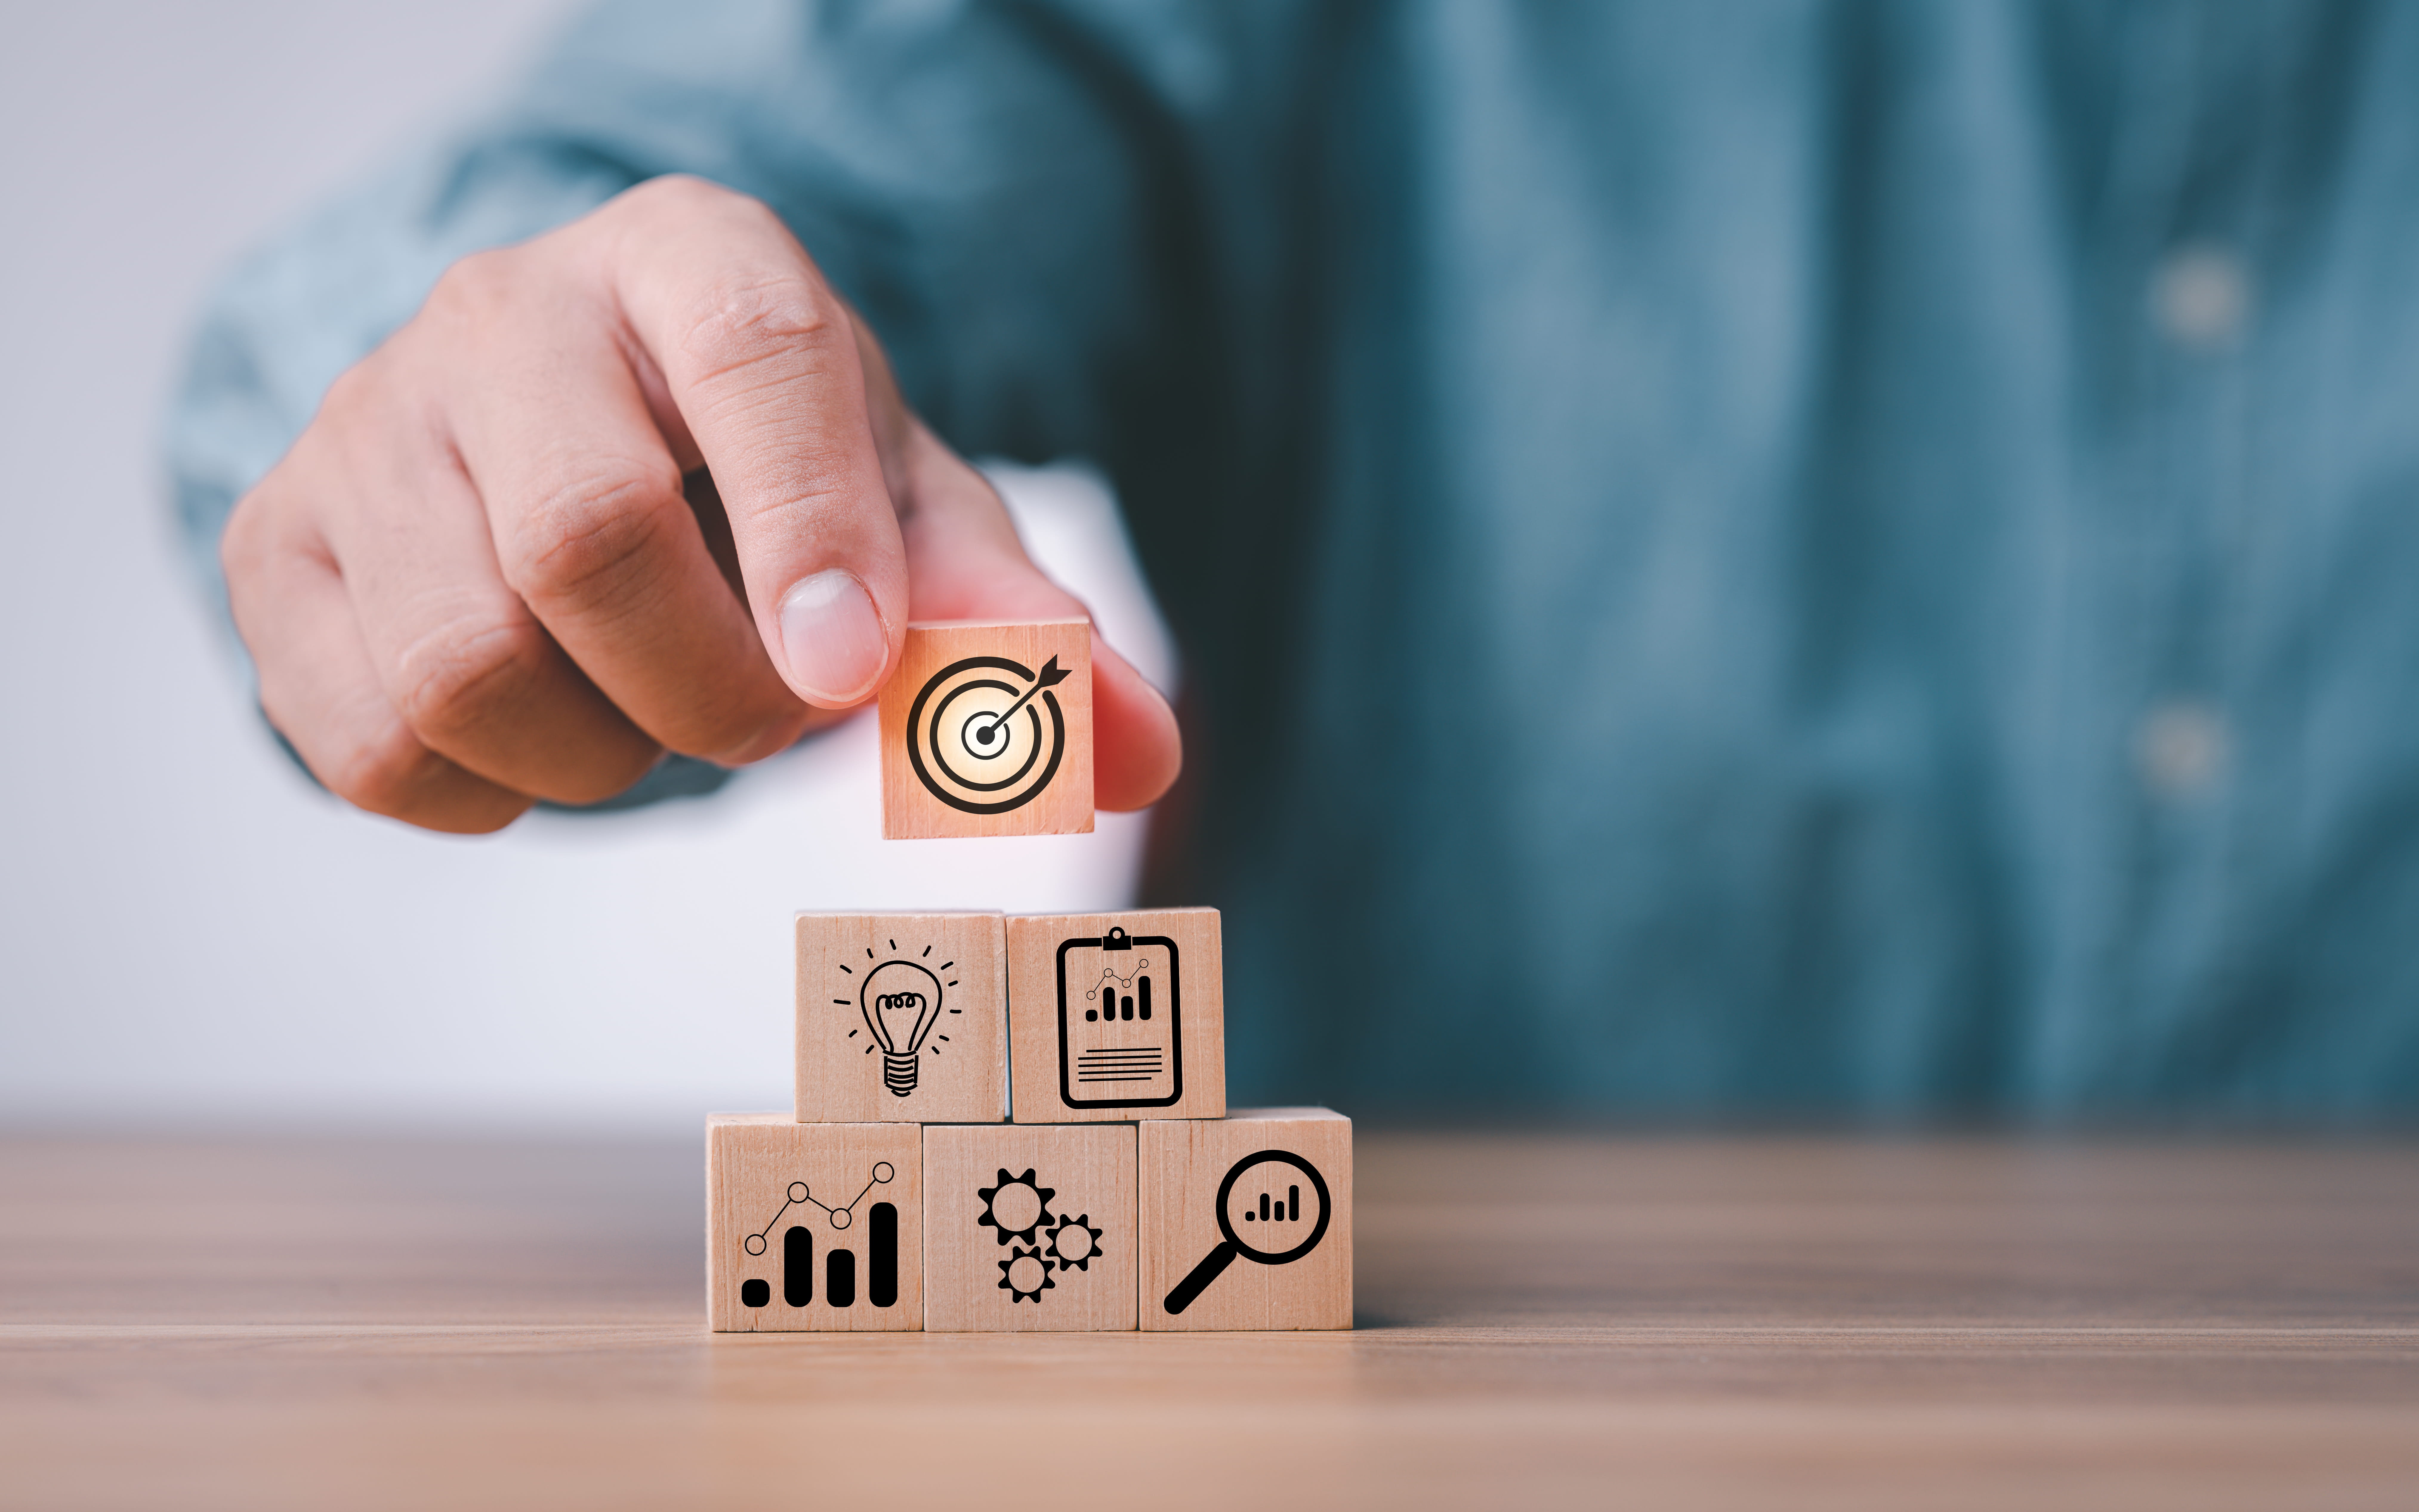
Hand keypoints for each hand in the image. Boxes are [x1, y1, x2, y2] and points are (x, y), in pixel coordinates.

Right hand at [222, 176, 1181, 832]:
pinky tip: (546, 731)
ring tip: (652, 711)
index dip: (813, 532)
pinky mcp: (274, 546)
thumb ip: (1012, 627)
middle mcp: (504, 316)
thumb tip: (1136, 751)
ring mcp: (365, 427)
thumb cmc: (763, 478)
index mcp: (689, 264)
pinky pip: (367, 741)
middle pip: (587, 540)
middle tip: (765, 712)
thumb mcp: (903, 516)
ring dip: (602, 753)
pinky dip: (484, 791)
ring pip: (466, 665)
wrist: (578, 435)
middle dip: (709, 691)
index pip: (754, 364)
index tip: (851, 672)